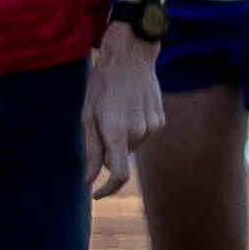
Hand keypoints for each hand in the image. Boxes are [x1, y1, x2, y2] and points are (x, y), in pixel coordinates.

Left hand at [81, 28, 163, 188]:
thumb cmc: (103, 83)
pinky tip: (130, 106)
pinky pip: (143, 134)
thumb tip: (88, 179)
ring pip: (131, 146)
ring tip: (117, 108)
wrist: (131, 56)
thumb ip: (90, 149)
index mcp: (116, 130)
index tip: (96, 193)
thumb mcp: (88, 114)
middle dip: (109, 149)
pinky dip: (134, 128)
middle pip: (120, 157)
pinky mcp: (160, 121)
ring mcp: (152, 127)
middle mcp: (137, 132)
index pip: (118, 174)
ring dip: (121, 136)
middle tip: (101, 122)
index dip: (107, 189)